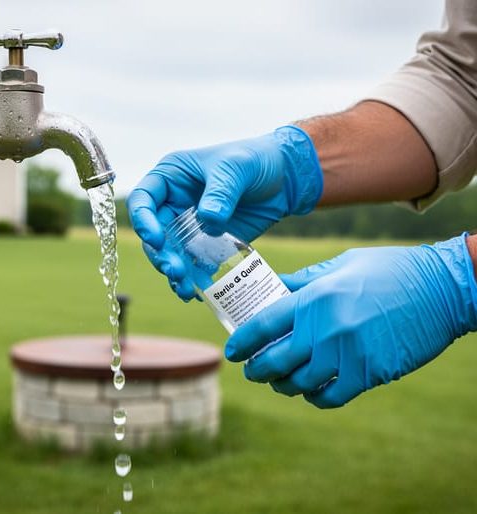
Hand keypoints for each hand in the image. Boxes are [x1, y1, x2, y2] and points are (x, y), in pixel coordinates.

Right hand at [127, 126, 322, 299]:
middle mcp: (174, 204)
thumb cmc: (255, 160)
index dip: (143, 221)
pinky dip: (194, 280)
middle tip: (175, 270)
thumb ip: (221, 191)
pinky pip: (194, 265)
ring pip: (171, 254)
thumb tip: (208, 220)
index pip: (142, 200)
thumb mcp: (237, 167)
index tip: (157, 239)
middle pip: (154, 234)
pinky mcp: (207, 244)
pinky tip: (199, 293)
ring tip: (186, 290)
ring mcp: (190, 227)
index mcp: (171, 177)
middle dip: (160, 255)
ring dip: (174, 273)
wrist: (285, 178)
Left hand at [225, 234, 476, 407]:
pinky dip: (315, 397)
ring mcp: (347, 354)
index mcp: (315, 298)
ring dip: (283, 385)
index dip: (242, 342)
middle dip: (256, 370)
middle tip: (252, 370)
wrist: (441, 289)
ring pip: (299, 383)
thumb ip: (304, 281)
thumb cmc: (389, 270)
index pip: (263, 326)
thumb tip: (274, 289)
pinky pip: (330, 396)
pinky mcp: (369, 373)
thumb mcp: (341, 266)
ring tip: (279, 381)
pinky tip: (310, 391)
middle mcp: (325, 329)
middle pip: (274, 360)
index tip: (232, 352)